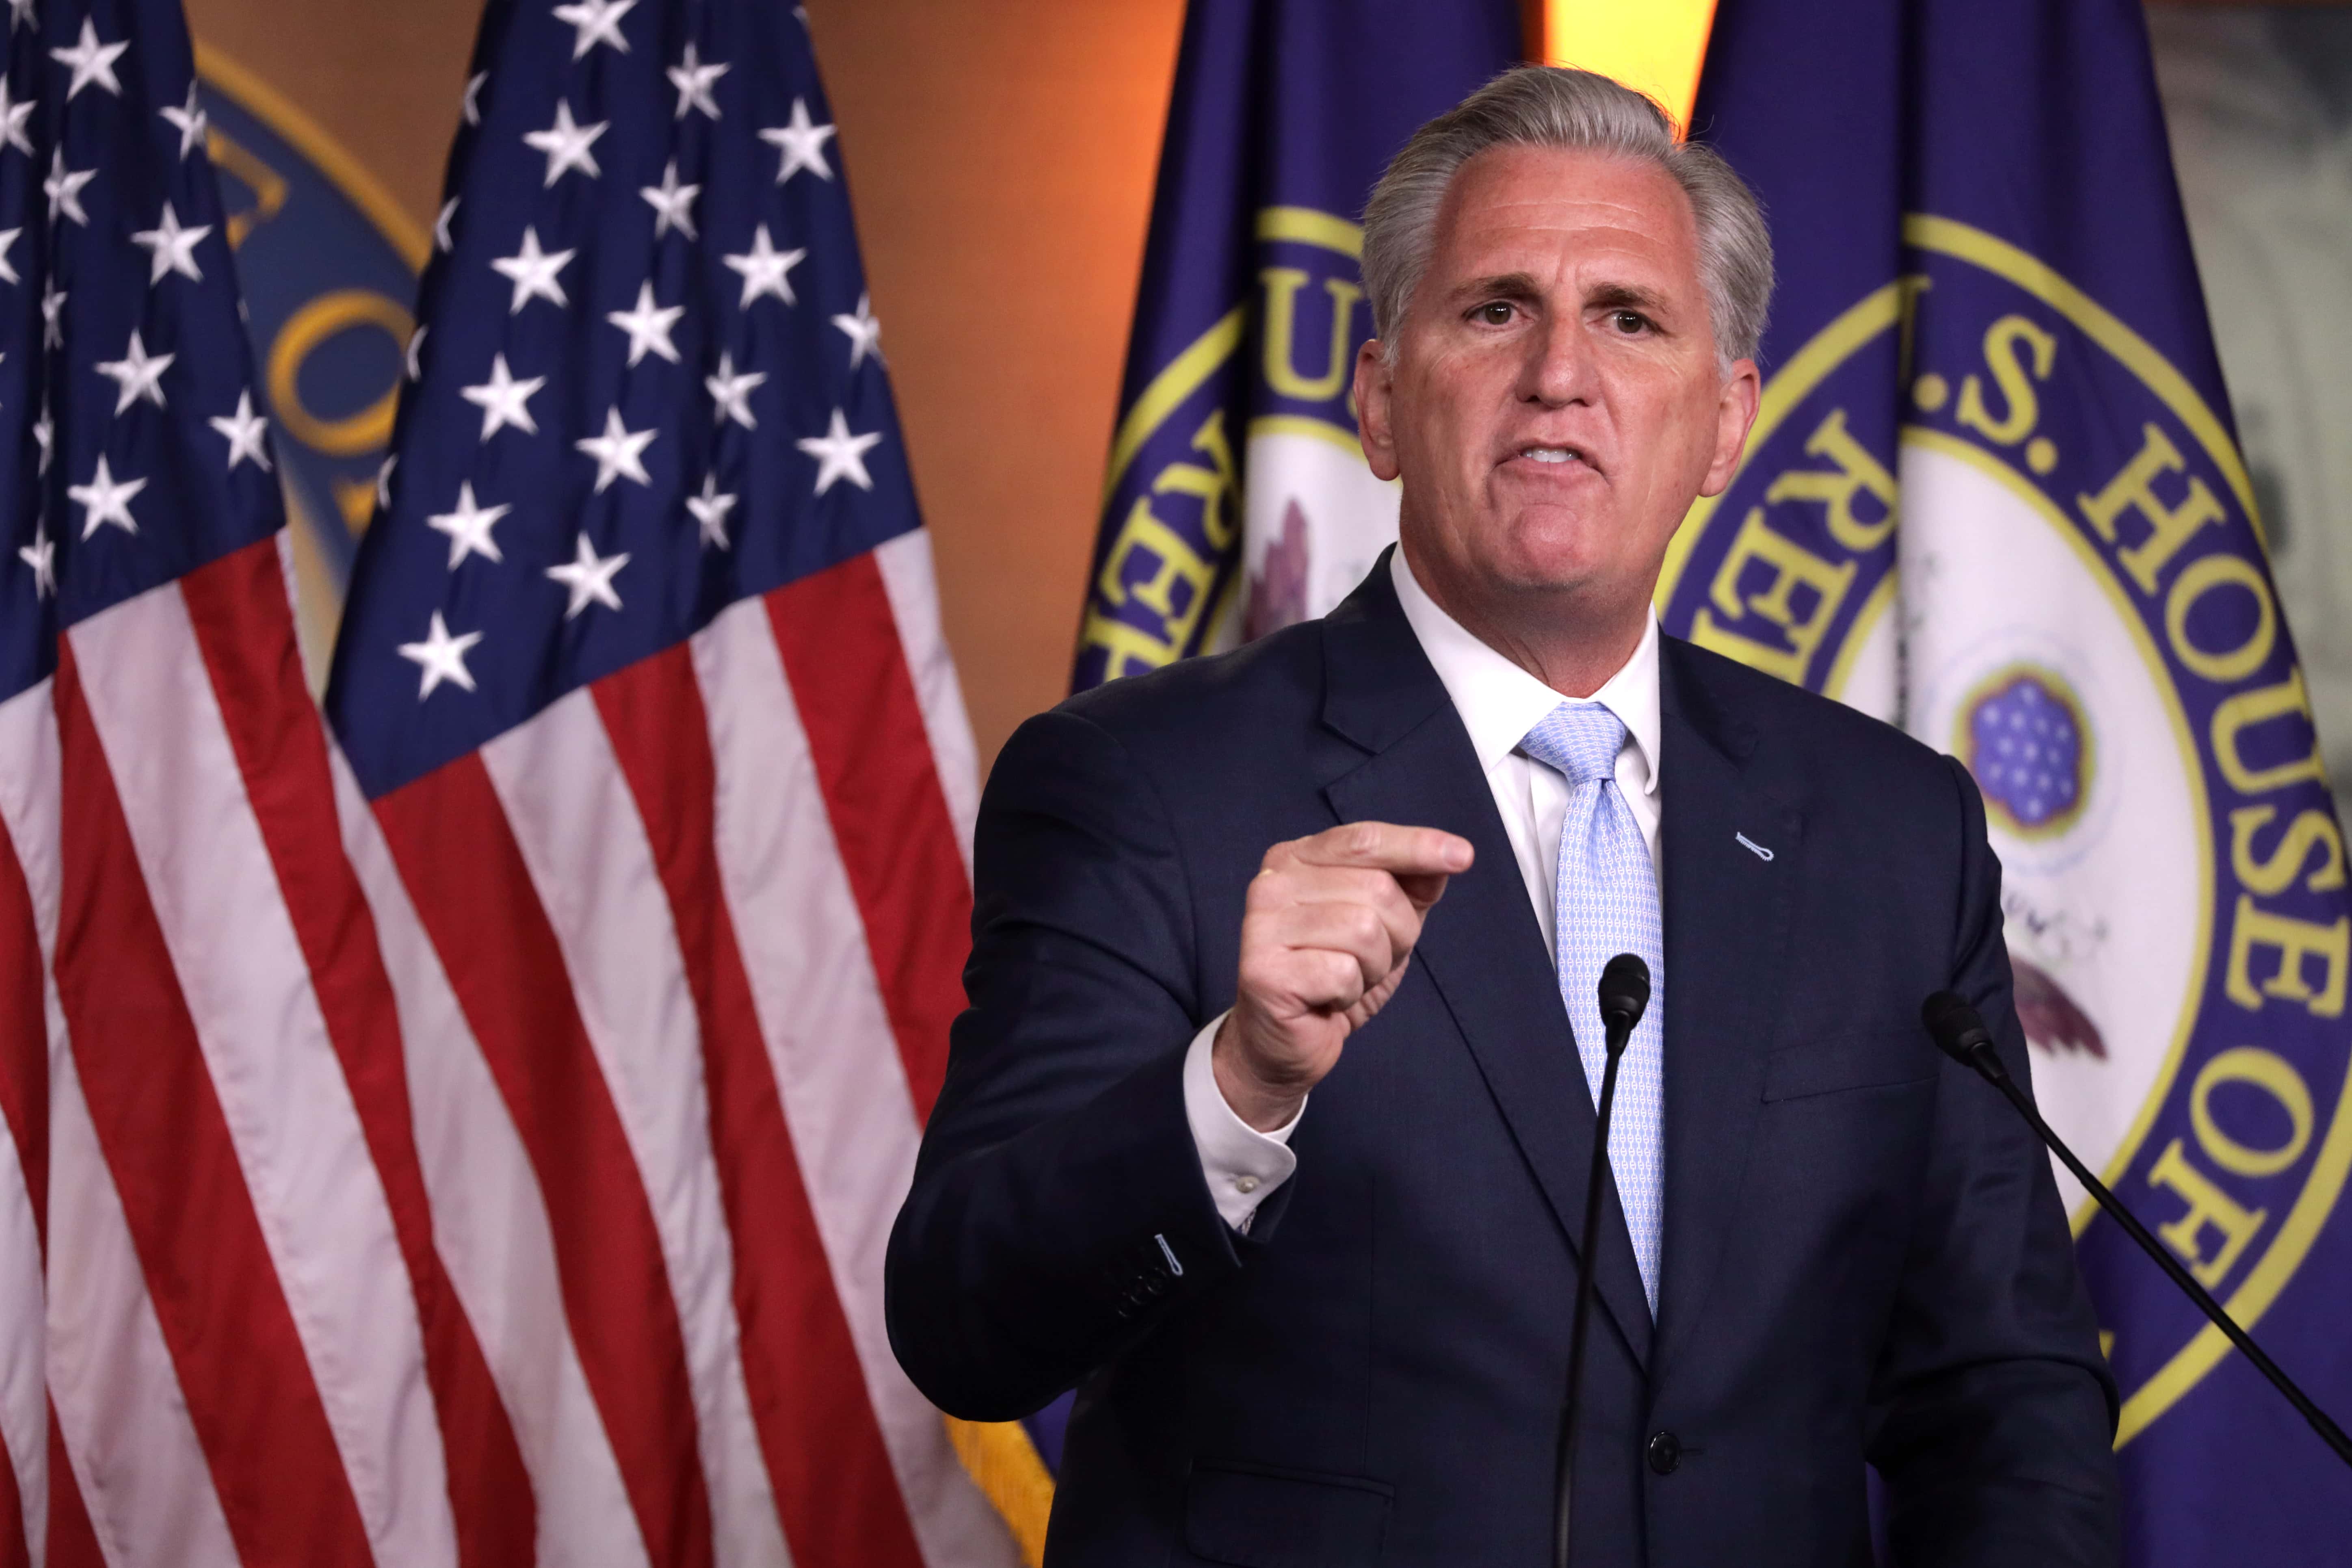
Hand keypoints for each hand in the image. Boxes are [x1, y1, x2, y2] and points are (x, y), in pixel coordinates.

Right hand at [1213, 822, 1471, 1130]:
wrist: (1283, 1043)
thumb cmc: (1333, 975)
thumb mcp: (1384, 923)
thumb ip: (1411, 884)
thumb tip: (1452, 856)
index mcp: (1296, 858)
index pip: (1365, 840)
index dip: (1418, 846)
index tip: (1463, 856)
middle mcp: (1272, 884)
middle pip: (1376, 888)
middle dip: (1397, 933)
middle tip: (1370, 960)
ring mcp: (1261, 926)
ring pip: (1364, 930)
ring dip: (1374, 967)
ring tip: (1348, 979)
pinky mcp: (1263, 972)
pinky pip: (1343, 972)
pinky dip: (1351, 993)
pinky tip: (1328, 999)